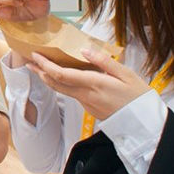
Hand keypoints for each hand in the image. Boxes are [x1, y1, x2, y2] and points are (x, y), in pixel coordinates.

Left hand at [22, 47, 151, 120]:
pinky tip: (62, 77)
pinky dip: (62, 84)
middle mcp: (86, 96)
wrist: (144, 124)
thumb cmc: (138, 97)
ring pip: (62, 90)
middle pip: (56, 84)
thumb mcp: (126, 74)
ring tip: (40, 67)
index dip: (45, 66)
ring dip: (49, 79)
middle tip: (29, 61)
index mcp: (94, 85)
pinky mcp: (90, 109)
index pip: (62, 75)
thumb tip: (84, 50)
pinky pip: (71, 94)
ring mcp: (87, 104)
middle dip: (40, 72)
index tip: (35, 56)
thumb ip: (104, 61)